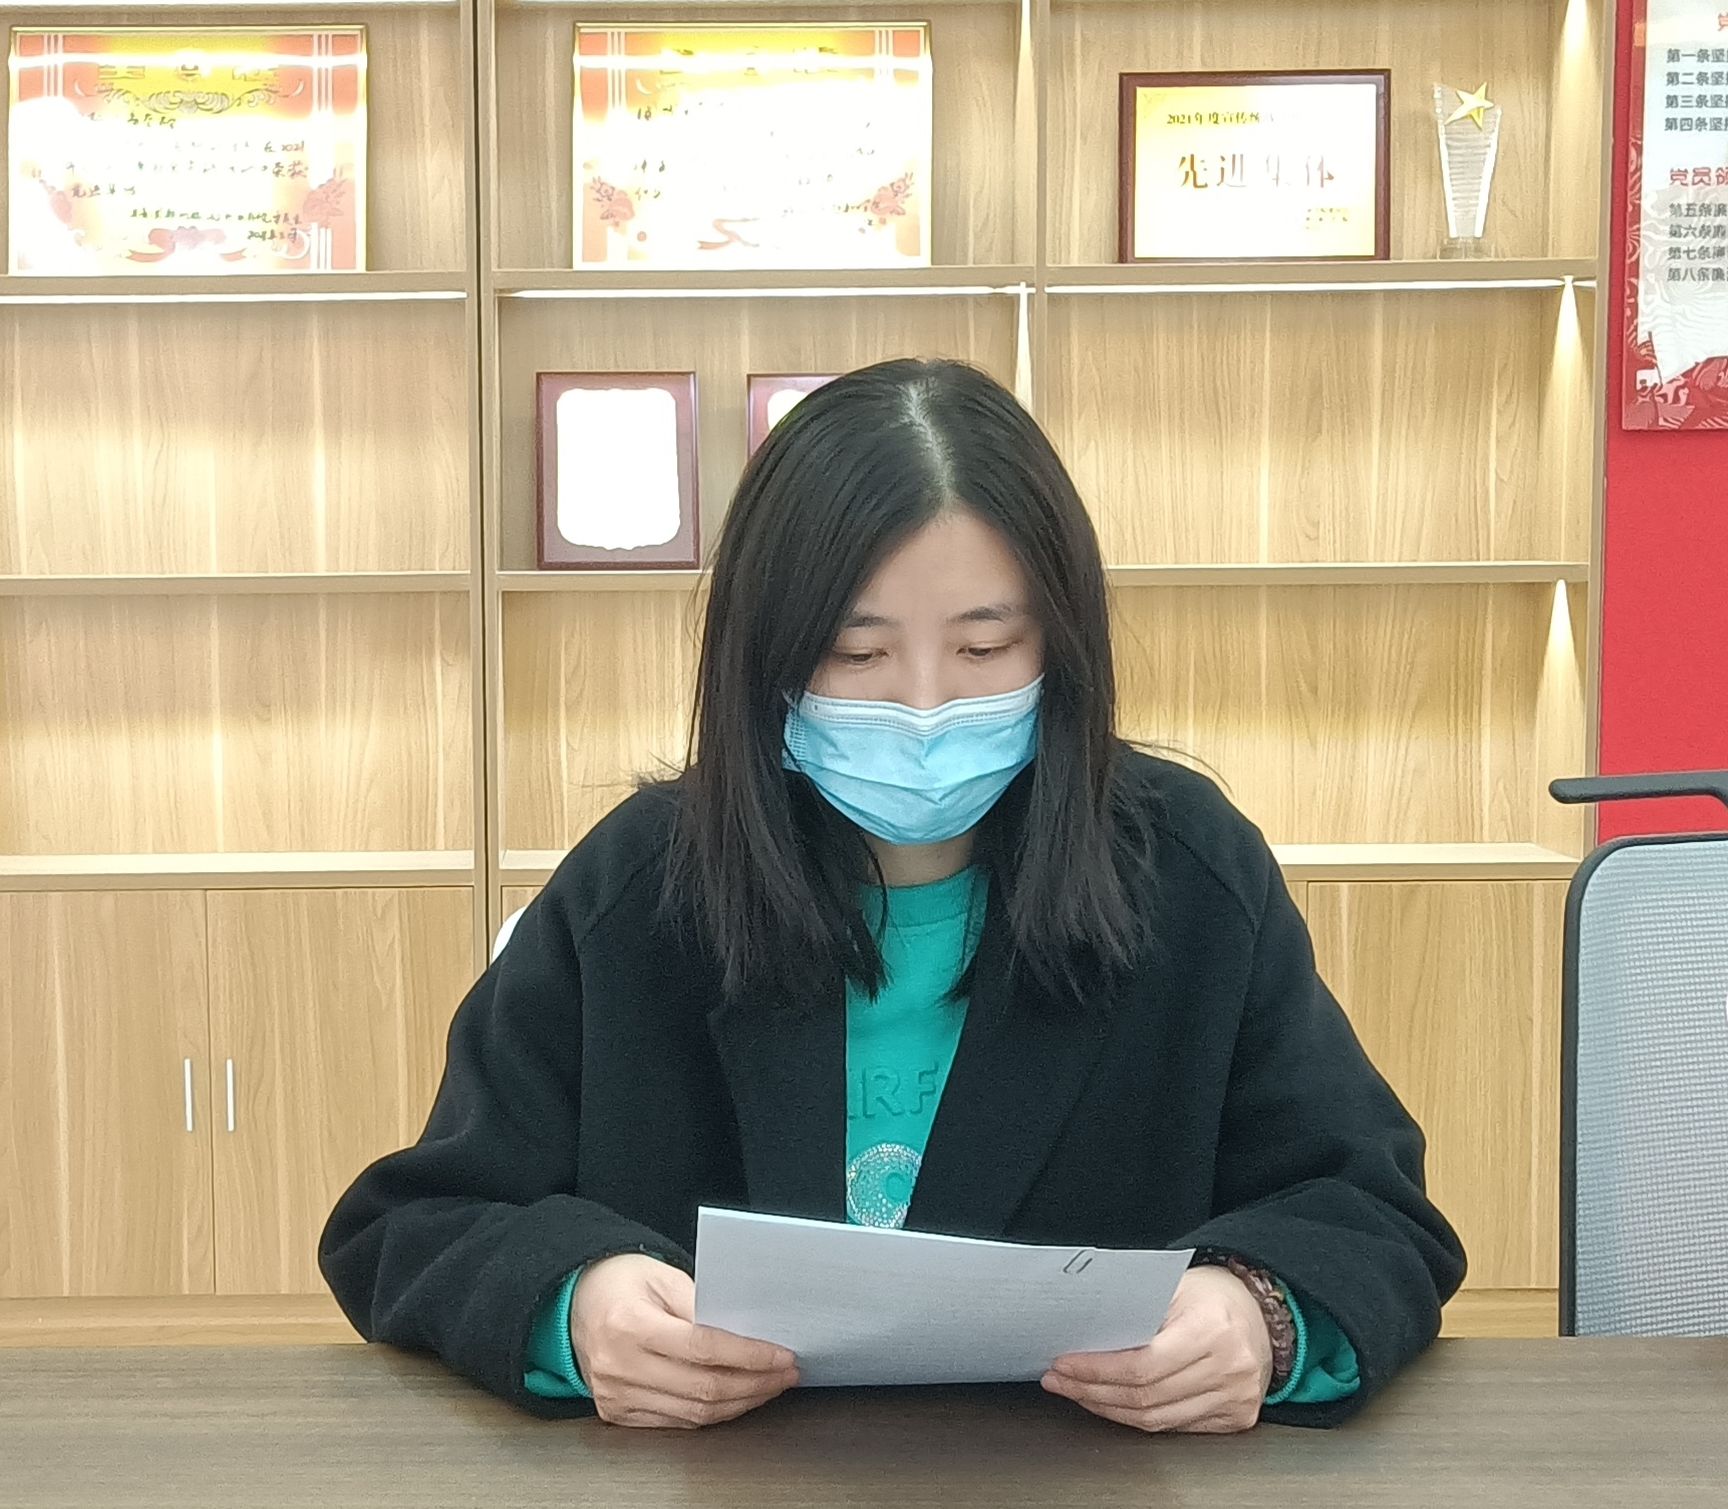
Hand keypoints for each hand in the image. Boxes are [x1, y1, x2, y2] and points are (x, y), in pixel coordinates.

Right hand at [570, 1253, 798, 1427]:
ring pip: (694, 1412)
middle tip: (785, 1372)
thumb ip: (702, 1303)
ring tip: (769, 1386)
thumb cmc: (619, 1282)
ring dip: (740, 1402)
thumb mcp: (662, 1275)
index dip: (749, 1355)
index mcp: (630, 1325)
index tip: (782, 1355)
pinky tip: (736, 1398)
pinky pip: (676, 1422)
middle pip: (702, 1387)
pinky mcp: (618, 1413)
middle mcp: (620, 1365)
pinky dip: (712, 1413)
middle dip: (755, 1383)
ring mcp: (616, 1395)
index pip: (703, 1348)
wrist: (575, 1303)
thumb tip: (747, 1331)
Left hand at [1041, 1264, 1273, 1433]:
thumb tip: (1081, 1333)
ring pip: (1157, 1420)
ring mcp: (1235, 1397)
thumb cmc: (1211, 1295)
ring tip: (1079, 1392)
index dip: (1096, 1370)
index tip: (1064, 1365)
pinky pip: (1176, 1426)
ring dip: (1109, 1409)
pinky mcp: (1236, 1418)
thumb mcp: (1172, 1287)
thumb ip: (1134, 1311)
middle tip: (1060, 1380)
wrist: (1260, 1312)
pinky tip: (1115, 1404)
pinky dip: (1140, 1418)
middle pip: (1146, 1397)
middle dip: (1092, 1391)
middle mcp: (1228, 1367)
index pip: (1142, 1365)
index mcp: (1210, 1328)